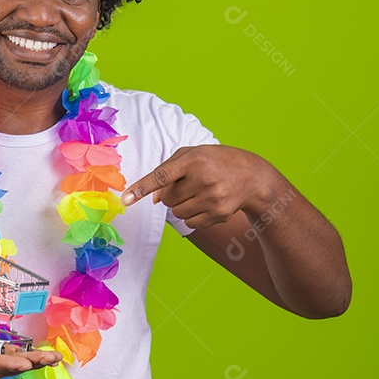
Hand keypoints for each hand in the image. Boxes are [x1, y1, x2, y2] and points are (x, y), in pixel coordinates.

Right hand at [0, 316, 61, 378]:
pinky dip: (33, 355)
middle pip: (7, 366)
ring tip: (56, 358)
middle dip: (30, 363)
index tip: (23, 364)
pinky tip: (50, 355)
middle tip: (50, 360)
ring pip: (16, 363)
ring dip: (36, 360)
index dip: (5, 364)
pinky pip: (17, 357)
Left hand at [121, 145, 276, 228]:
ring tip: (198, 192)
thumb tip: (154, 199)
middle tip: (187, 185)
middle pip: (167, 199)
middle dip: (171, 194)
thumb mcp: (192, 155)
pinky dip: (191, 216)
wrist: (252, 176)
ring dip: (181, 206)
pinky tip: (206, 203)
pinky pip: (189, 223)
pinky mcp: (219, 214)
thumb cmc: (215, 161)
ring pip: (176, 213)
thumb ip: (167, 171)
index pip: (161, 176)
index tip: (126, 199)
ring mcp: (212, 198)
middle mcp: (203, 179)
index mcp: (193, 159)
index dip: (141, 188)